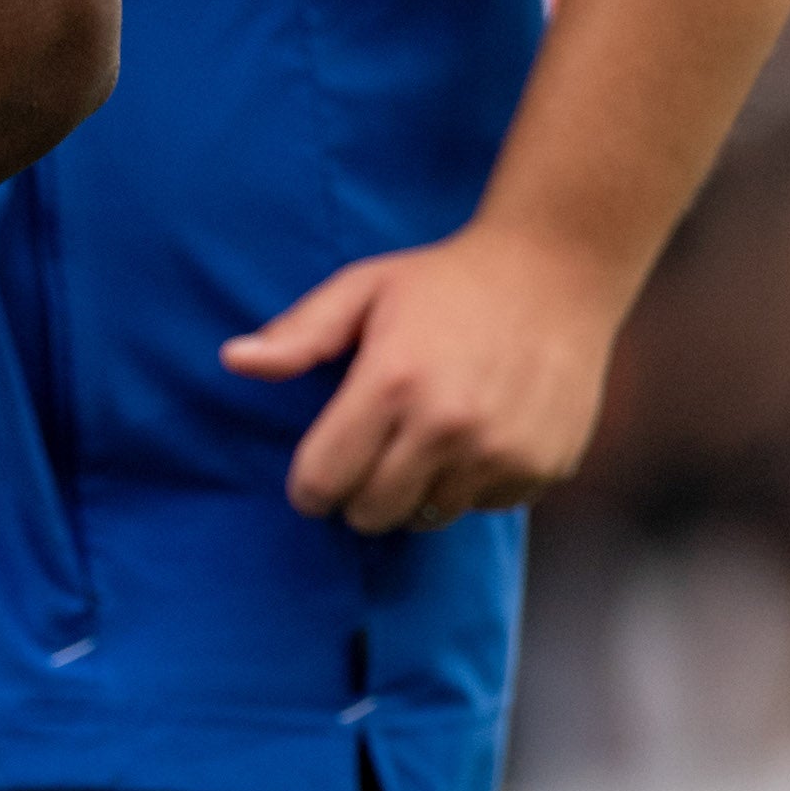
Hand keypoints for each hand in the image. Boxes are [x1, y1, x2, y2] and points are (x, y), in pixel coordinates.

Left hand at [220, 222, 630, 534]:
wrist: (556, 273)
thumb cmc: (444, 281)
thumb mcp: (362, 289)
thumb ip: (297, 334)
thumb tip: (233, 361)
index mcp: (391, 383)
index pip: (323, 481)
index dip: (308, 487)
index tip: (313, 476)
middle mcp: (447, 427)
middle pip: (372, 513)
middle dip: (357, 495)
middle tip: (366, 457)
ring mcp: (500, 452)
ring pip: (428, 517)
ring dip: (415, 492)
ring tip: (421, 441)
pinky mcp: (542, 467)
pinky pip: (483, 507)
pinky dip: (470, 486)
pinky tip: (474, 438)